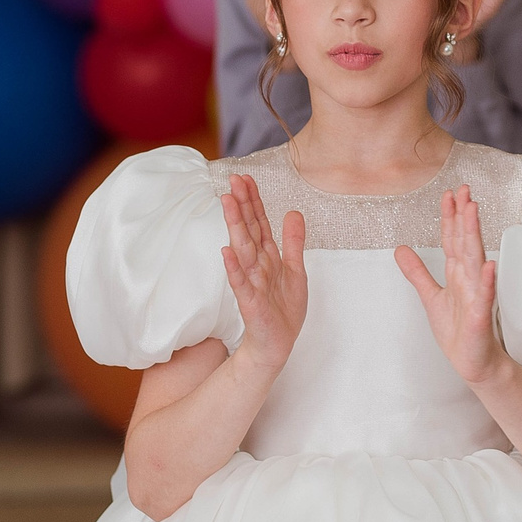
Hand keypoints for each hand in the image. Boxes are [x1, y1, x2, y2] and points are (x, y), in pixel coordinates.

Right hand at [220, 174, 306, 367]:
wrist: (277, 344)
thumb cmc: (283, 309)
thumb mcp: (295, 270)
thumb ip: (293, 242)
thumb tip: (294, 212)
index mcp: (268, 256)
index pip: (259, 222)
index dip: (253, 200)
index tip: (245, 178)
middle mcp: (256, 265)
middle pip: (248, 229)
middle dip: (241, 204)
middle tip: (233, 180)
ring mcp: (251, 282)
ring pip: (242, 249)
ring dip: (235, 226)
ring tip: (227, 203)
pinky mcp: (249, 302)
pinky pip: (240, 283)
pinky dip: (234, 268)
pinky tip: (227, 251)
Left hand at [396, 185, 502, 384]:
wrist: (472, 362)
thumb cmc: (457, 331)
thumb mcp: (430, 297)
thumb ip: (417, 272)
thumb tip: (399, 249)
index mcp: (456, 274)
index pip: (452, 239)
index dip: (450, 217)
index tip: (450, 194)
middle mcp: (468, 279)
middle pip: (465, 242)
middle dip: (464, 216)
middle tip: (464, 190)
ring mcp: (476, 296)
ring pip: (474, 260)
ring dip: (474, 236)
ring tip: (473, 211)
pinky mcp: (480, 317)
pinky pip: (484, 297)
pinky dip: (485, 281)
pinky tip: (488, 264)